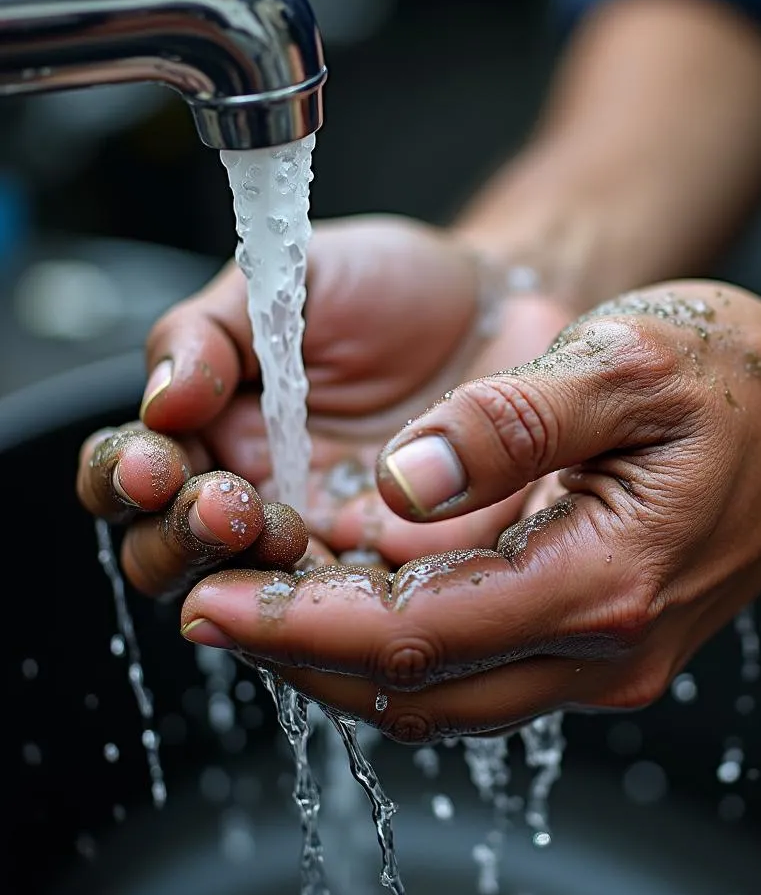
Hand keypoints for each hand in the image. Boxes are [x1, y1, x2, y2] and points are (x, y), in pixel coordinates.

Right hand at [76, 216, 571, 595]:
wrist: (500, 305)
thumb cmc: (388, 289)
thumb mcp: (289, 282)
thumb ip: (212, 333)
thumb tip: (160, 400)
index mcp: (214, 428)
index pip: (133, 479)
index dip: (126, 478)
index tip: (154, 461)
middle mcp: (258, 495)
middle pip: (175, 558)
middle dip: (181, 538)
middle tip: (222, 502)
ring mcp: (327, 540)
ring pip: (254, 601)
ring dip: (247, 576)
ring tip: (277, 523)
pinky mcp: (401, 566)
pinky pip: (353, 613)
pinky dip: (335, 604)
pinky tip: (350, 557)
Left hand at [177, 280, 760, 740]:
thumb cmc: (739, 381)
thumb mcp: (629, 363)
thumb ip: (515, 421)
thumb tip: (401, 476)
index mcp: (604, 580)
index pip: (419, 635)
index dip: (302, 624)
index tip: (215, 601)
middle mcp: (604, 646)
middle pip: (418, 687)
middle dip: (300, 655)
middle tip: (210, 605)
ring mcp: (608, 656)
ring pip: (444, 691)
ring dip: (344, 658)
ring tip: (263, 604)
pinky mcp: (604, 639)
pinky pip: (481, 669)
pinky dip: (403, 647)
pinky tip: (358, 599)